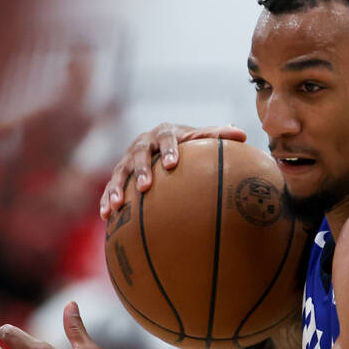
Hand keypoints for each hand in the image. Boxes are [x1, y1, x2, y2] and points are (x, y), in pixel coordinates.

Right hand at [99, 122, 246, 219]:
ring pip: (120, 172)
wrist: (163, 144)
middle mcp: (143, 143)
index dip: (168, 150)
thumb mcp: (202, 139)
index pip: (167, 138)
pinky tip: (105, 216)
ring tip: (117, 205)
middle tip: (146, 186)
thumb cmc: (189, 144)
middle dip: (141, 170)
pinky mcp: (120, 174)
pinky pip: (109, 187)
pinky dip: (106, 199)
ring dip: (117, 187)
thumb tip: (242, 134)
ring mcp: (128, 159)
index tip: (172, 165)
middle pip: (139, 154)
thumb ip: (218, 136)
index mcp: (165, 133)